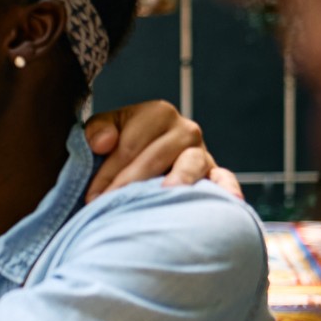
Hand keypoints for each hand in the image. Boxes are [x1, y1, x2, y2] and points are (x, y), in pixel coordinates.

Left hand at [83, 101, 240, 200]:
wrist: (141, 158)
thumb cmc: (118, 147)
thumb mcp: (104, 130)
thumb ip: (97, 130)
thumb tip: (103, 143)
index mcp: (158, 113)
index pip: (130, 146)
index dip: (107, 172)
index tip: (92, 197)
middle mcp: (185, 130)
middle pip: (157, 157)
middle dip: (130, 183)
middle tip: (111, 206)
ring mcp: (202, 152)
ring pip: (191, 164)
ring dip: (179, 179)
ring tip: (167, 192)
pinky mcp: (214, 172)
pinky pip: (223, 178)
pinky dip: (227, 187)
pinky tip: (229, 200)